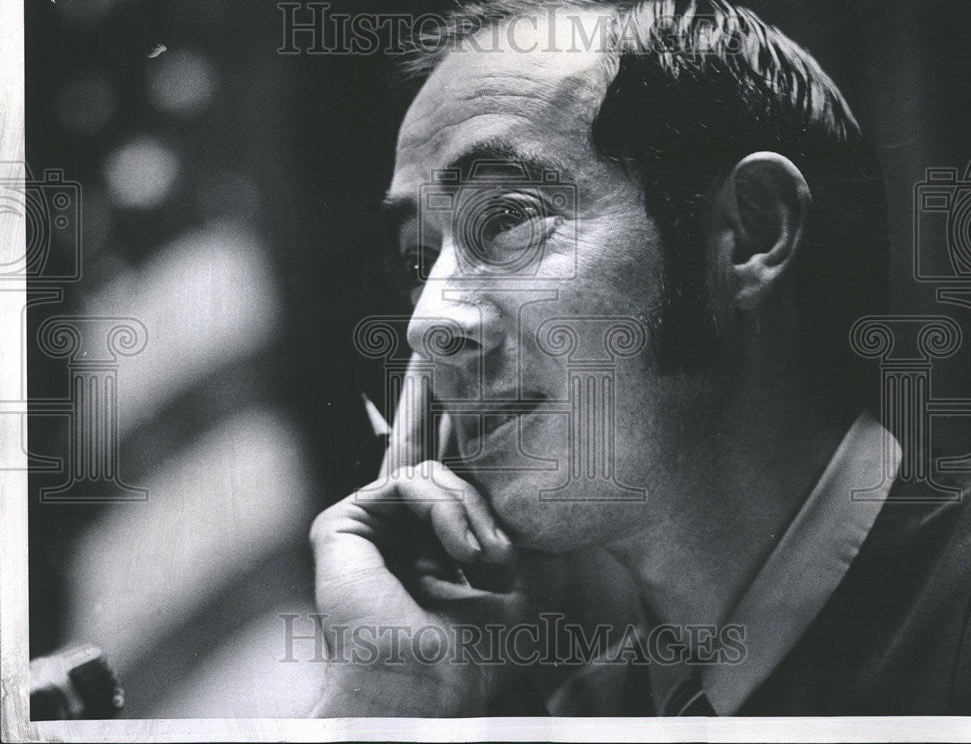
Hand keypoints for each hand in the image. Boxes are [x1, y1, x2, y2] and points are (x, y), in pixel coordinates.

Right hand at [309, 358, 563, 716]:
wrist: (432, 687)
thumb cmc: (479, 649)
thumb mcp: (523, 577)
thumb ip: (518, 523)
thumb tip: (536, 476)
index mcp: (430, 544)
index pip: (443, 474)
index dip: (449, 427)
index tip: (455, 381)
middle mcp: (397, 530)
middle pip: (420, 450)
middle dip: (434, 408)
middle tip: (436, 374)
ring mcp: (368, 524)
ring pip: (433, 471)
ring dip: (474, 513)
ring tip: (491, 562)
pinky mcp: (343, 523)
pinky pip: (410, 481)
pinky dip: (448, 511)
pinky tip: (463, 551)